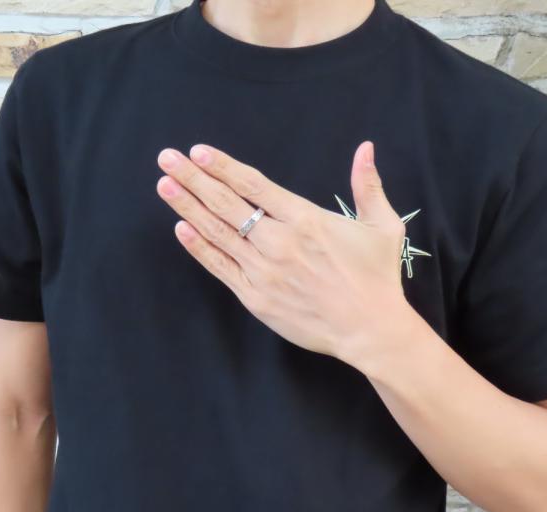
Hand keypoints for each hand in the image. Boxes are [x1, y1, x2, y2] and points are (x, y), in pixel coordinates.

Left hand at [156, 141, 411, 366]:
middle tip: (166, 159)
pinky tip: (181, 229)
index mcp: (305, 219)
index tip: (197, 152)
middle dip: (193, 178)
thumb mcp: (382, 226)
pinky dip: (199, 248)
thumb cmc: (377, 278)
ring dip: (187, 207)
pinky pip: (221, 268)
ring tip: (164, 186)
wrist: (369, 329)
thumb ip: (368, 185)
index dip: (222, 166)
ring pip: (217, 233)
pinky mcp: (255, 297)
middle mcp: (278, 241)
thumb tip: (366, 146)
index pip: (254, 184)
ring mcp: (263, 271)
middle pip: (227, 203)